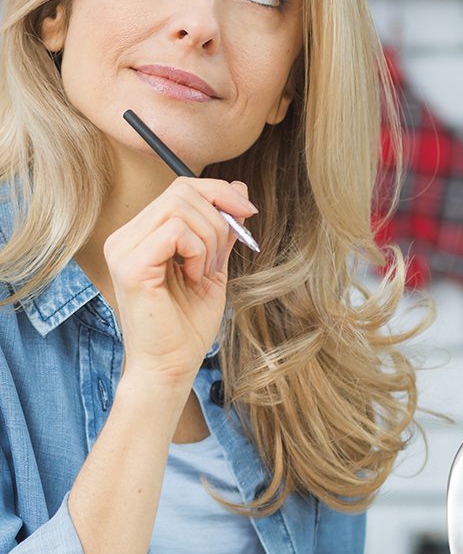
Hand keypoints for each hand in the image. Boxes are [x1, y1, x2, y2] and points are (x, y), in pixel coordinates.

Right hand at [103, 177, 256, 388]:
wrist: (172, 366)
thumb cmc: (188, 324)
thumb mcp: (213, 267)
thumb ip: (222, 229)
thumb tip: (239, 191)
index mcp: (142, 234)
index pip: (181, 188)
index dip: (220, 192)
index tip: (248, 213)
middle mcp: (126, 236)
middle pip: (183, 191)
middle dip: (219, 220)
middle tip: (220, 260)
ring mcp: (123, 249)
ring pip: (182, 208)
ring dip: (211, 240)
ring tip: (206, 273)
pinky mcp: (130, 266)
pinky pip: (177, 232)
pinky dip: (199, 252)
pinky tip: (194, 277)